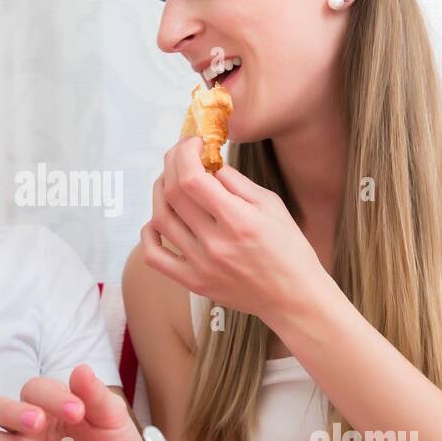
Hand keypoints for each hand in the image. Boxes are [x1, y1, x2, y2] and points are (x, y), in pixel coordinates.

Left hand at [141, 136, 322, 320]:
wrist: (293, 298)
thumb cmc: (288, 248)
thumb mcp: (271, 205)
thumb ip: (236, 182)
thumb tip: (207, 161)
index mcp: (239, 220)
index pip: (193, 179)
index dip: (185, 153)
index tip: (193, 143)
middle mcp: (215, 243)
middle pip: (172, 194)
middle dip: (171, 165)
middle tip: (180, 155)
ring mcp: (200, 265)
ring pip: (160, 219)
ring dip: (159, 192)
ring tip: (170, 181)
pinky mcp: (193, 282)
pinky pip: (154, 256)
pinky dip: (148, 233)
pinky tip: (158, 220)